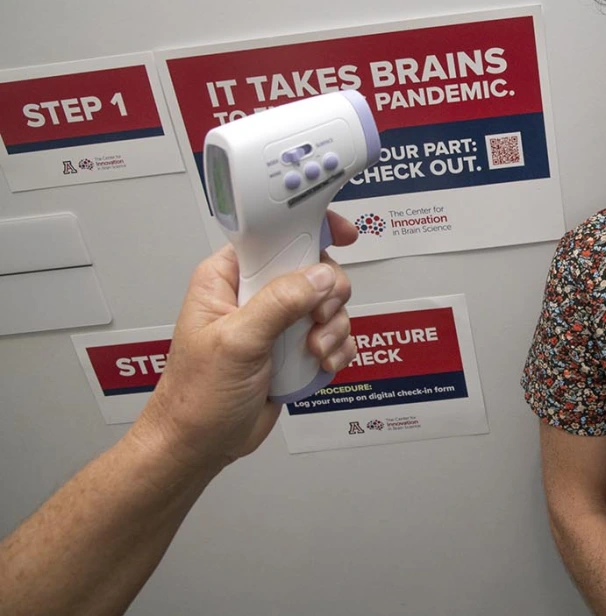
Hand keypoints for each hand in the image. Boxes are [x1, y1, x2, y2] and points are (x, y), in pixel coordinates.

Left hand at [131, 212, 358, 471]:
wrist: (199, 445)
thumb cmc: (195, 396)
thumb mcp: (236, 342)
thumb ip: (280, 303)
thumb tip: (321, 276)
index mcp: (228, 277)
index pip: (274, 233)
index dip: (309, 227)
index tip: (342, 233)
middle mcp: (254, 294)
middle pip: (313, 268)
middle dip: (327, 295)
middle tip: (316, 319)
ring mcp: (277, 321)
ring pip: (329, 303)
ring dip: (333, 328)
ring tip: (314, 351)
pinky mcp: (294, 347)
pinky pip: (333, 334)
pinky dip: (337, 348)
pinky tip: (321, 364)